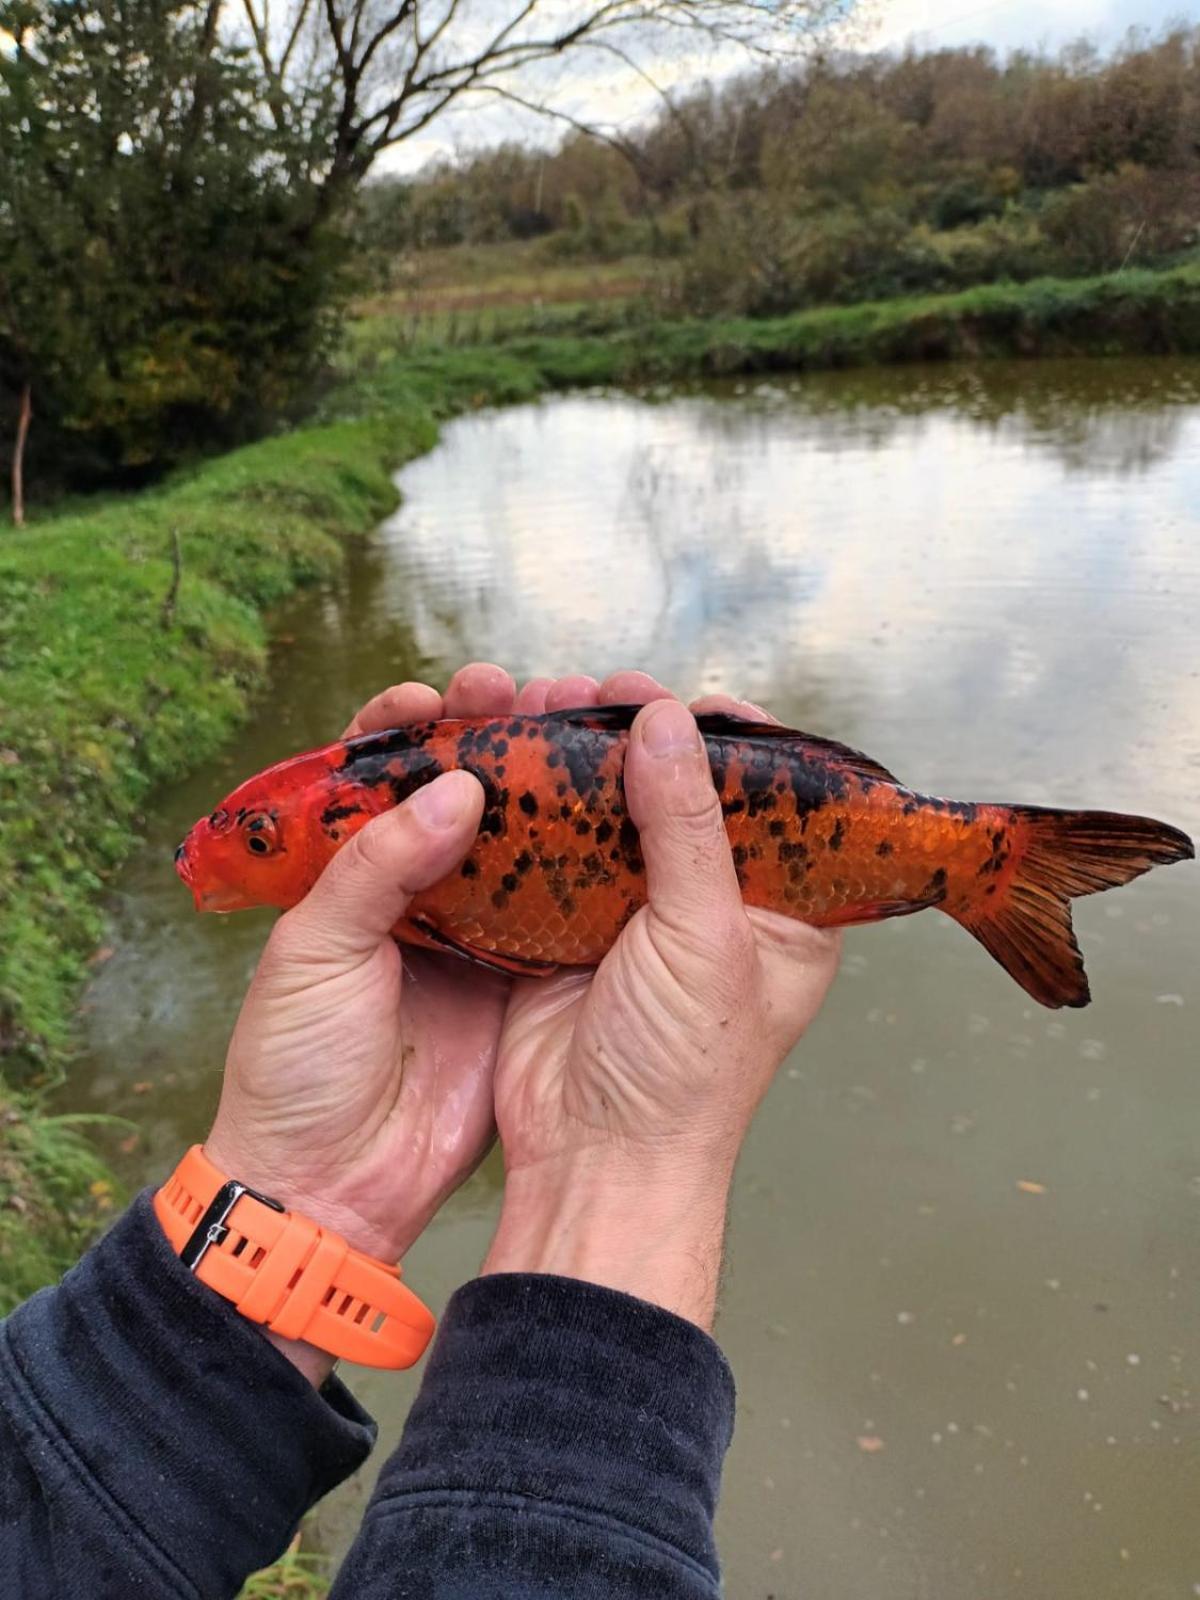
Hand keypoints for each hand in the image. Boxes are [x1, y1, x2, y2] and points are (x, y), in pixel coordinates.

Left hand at [203, 663, 530, 1378]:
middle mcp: (416, 891)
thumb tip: (457, 788)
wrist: (333, 1184)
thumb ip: (377, 869)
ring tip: (582, 731)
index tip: (443, 693)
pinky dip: (585, 861)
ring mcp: (475, 933)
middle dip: (496, 736)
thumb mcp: (314, 953)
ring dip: (548, 786)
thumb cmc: (295, 1064)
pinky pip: (556, 907)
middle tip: (531, 694)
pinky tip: (619, 816)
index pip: (378, 775)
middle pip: (462, 793)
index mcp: (348, 875)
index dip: (410, 725)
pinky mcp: (522, 976)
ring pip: (518, 840)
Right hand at [483, 682, 841, 1329]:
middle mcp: (713, 905)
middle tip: (602, 692)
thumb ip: (687, 824)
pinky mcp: (569, 927)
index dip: (734, 741)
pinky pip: (557, 849)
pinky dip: (537, 808)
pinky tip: (513, 764)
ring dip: (584, 763)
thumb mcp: (704, 936)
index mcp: (783, 909)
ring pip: (614, 812)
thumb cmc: (682, 1074)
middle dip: (643, 738)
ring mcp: (638, 914)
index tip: (689, 699)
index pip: (772, 798)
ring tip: (550, 708)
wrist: (595, 1160)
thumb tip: (668, 722)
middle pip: (684, 794)